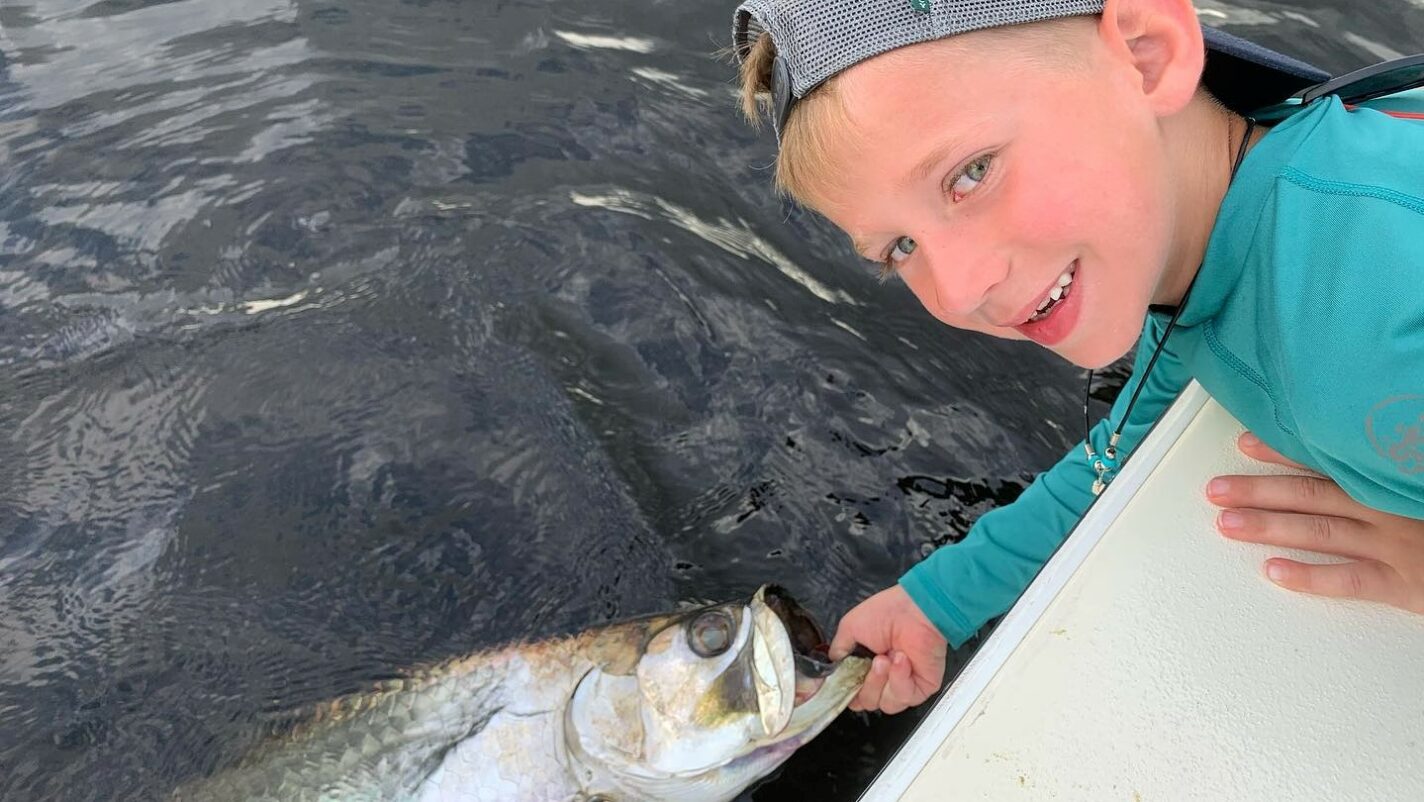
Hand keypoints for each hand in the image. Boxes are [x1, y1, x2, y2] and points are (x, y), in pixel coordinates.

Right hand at [828, 584, 946, 713]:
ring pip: (883, 704)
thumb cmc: (889, 612)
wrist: (916, 610)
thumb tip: (832, 670)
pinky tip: (901, 659)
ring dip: (881, 680)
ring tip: (886, 658)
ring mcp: (901, 683)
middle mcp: (884, 676)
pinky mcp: (920, 688)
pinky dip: (899, 678)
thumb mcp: (849, 627)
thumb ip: (837, 653)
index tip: (844, 682)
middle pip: (865, 702)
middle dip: (866, 683)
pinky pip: (903, 697)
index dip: (847, 691)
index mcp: (866, 663)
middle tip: (871, 661)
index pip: (852, 692)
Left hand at [1207, 431, 1423, 613]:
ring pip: (1321, 533)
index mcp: (1392, 477)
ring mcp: (1396, 547)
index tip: (1244, 442)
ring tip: (1226, 523)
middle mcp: (1390, 508)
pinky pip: (1350, 582)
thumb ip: (1388, 461)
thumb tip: (1350, 446)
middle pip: (1313, 494)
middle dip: (1259, 490)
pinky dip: (1309, 577)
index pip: (1330, 458)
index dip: (1284, 451)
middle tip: (1216, 488)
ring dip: (1269, 527)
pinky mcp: (1406, 586)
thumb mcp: (1416, 476)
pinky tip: (1273, 572)